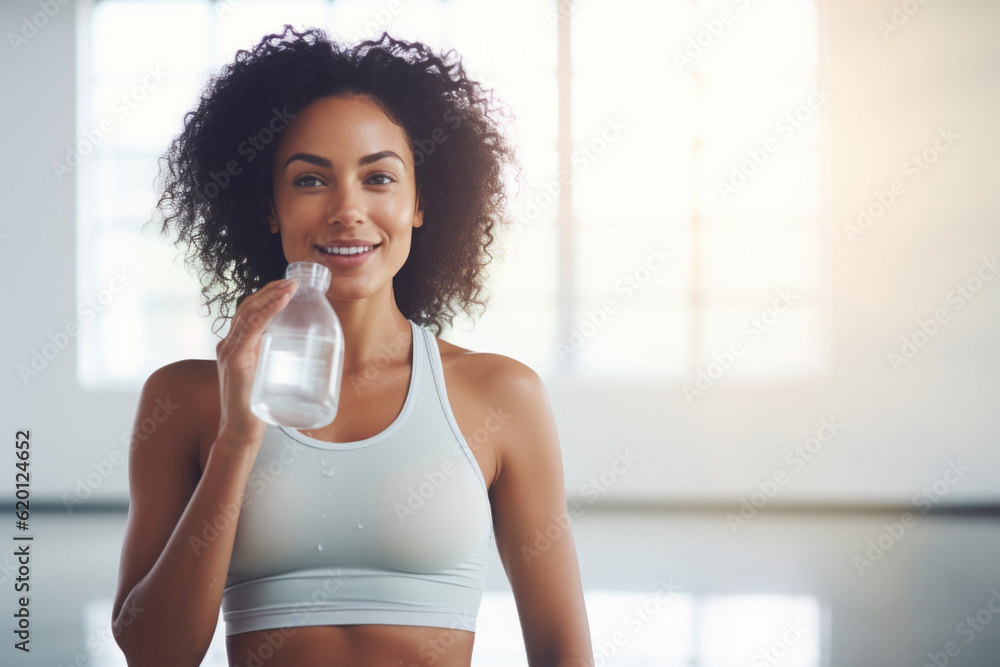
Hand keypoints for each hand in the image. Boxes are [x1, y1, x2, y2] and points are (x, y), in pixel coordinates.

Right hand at [214, 278, 297, 447]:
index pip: (250, 311)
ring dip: (272, 296)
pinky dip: (267, 312)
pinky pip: (251, 329)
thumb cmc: (257, 406)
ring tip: (292, 287)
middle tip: (294, 282)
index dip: (268, 295)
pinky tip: (281, 302)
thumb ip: (276, 362)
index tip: (288, 285)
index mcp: (236, 345)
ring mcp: (229, 350)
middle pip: (249, 307)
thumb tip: (305, 353)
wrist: (241, 430)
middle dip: (272, 290)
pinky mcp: (234, 360)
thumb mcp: (267, 375)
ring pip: (249, 313)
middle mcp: (229, 344)